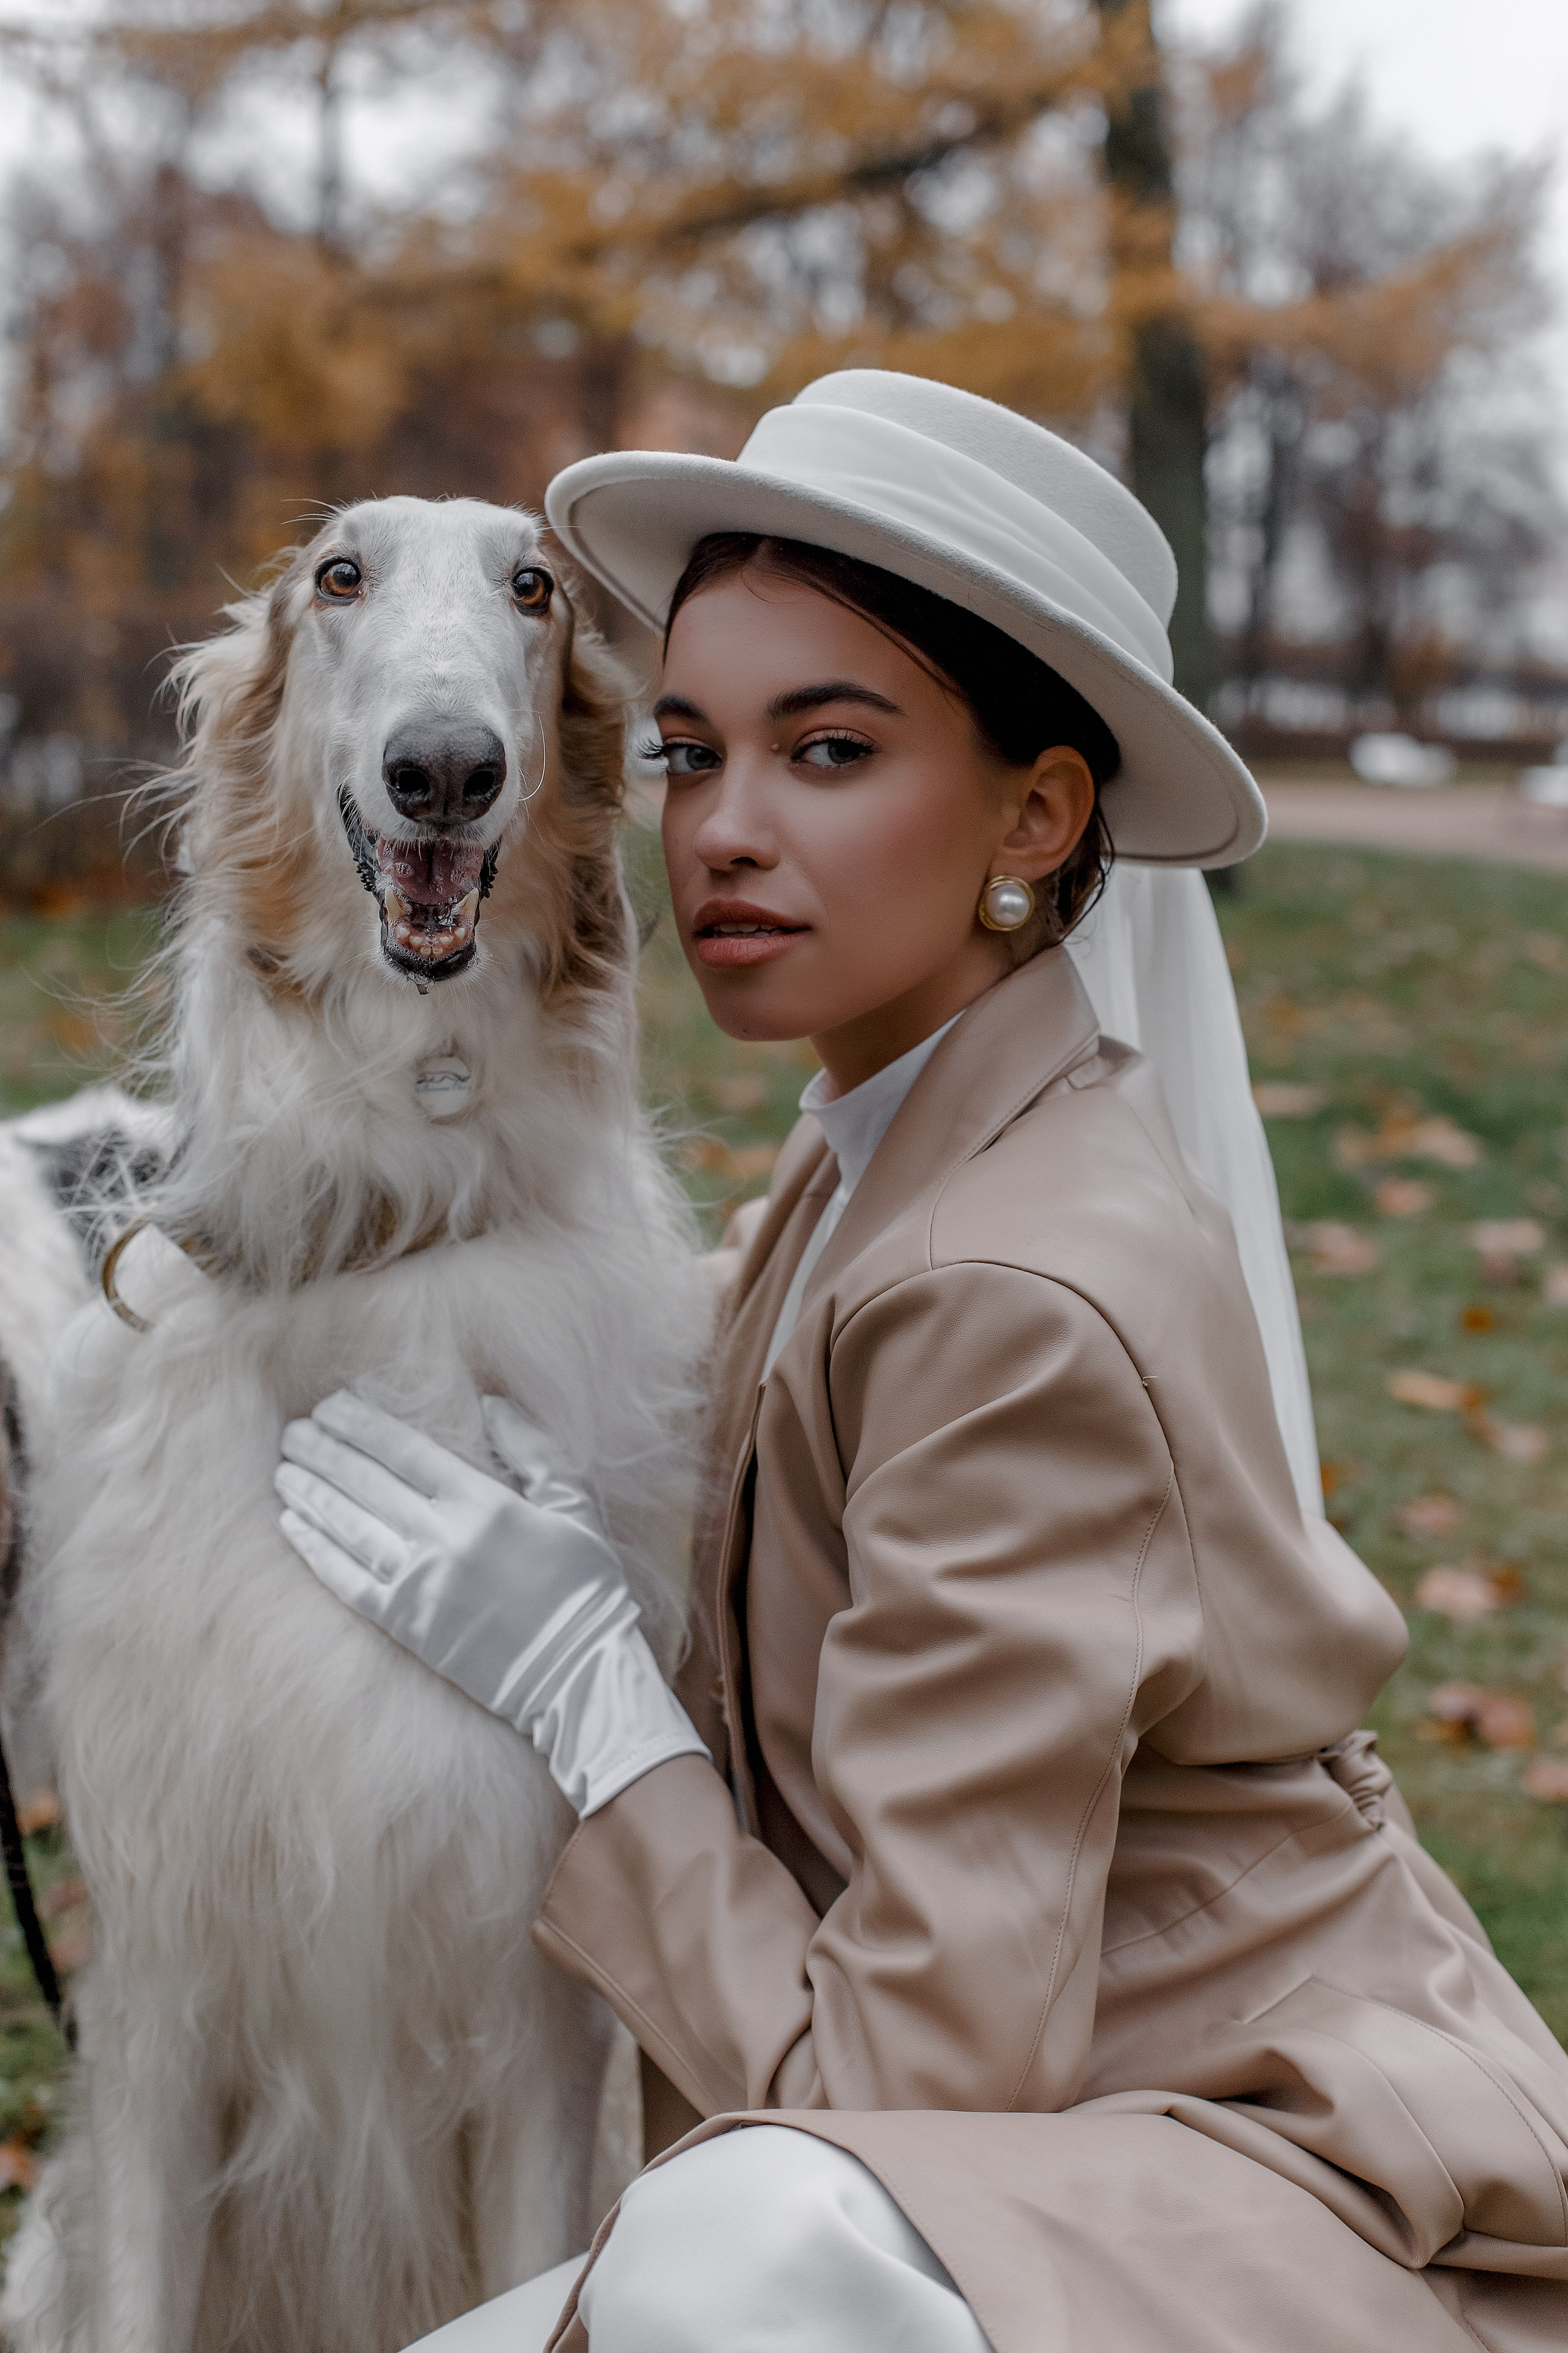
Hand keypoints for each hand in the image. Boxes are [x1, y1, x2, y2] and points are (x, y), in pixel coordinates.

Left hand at [275, 1391, 706, 1814]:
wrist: (579, 1674)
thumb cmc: (586, 1586)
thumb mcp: (574, 1506)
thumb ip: (534, 1451)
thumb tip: (493, 1405)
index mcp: (483, 1502)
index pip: (406, 1450)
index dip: (363, 1424)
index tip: (332, 1406)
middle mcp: (442, 1537)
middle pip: (367, 1481)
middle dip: (324, 1451)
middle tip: (293, 1430)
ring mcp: (419, 1582)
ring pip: (349, 1525)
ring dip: (311, 1493)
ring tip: (284, 1469)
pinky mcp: (406, 1624)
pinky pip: (347, 1580)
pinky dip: (316, 1549)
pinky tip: (293, 1525)